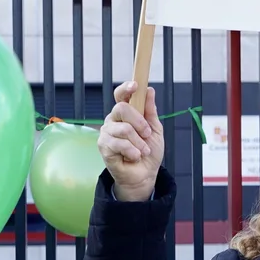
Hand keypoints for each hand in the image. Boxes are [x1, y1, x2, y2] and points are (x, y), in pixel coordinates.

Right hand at [97, 81, 163, 202]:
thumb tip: (149, 90)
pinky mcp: (103, 147)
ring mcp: (107, 133)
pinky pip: (119, 144)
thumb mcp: (155, 130)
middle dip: (139, 122)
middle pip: (121, 109)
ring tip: (143, 151)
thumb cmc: (148, 152)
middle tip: (147, 135)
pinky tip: (134, 157)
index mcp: (125, 114)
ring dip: (139, 142)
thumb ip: (150, 111)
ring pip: (123, 129)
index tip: (135, 86)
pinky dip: (132, 151)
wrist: (145, 174)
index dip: (126, 88)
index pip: (120, 96)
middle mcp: (113, 120)